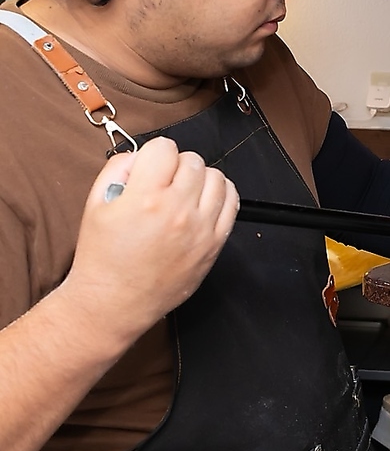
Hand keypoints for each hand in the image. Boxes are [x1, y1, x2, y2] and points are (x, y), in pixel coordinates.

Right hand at [63, 137, 238, 349]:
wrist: (115, 302)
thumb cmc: (103, 258)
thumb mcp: (94, 206)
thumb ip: (118, 170)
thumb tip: (140, 155)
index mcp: (146, 198)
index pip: (165, 148)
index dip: (154, 154)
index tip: (150, 168)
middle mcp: (178, 210)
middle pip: (193, 160)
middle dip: (176, 166)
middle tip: (163, 183)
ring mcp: (201, 228)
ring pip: (217, 177)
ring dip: (200, 179)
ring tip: (184, 192)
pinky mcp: (215, 244)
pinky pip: (232, 203)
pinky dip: (221, 195)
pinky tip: (204, 202)